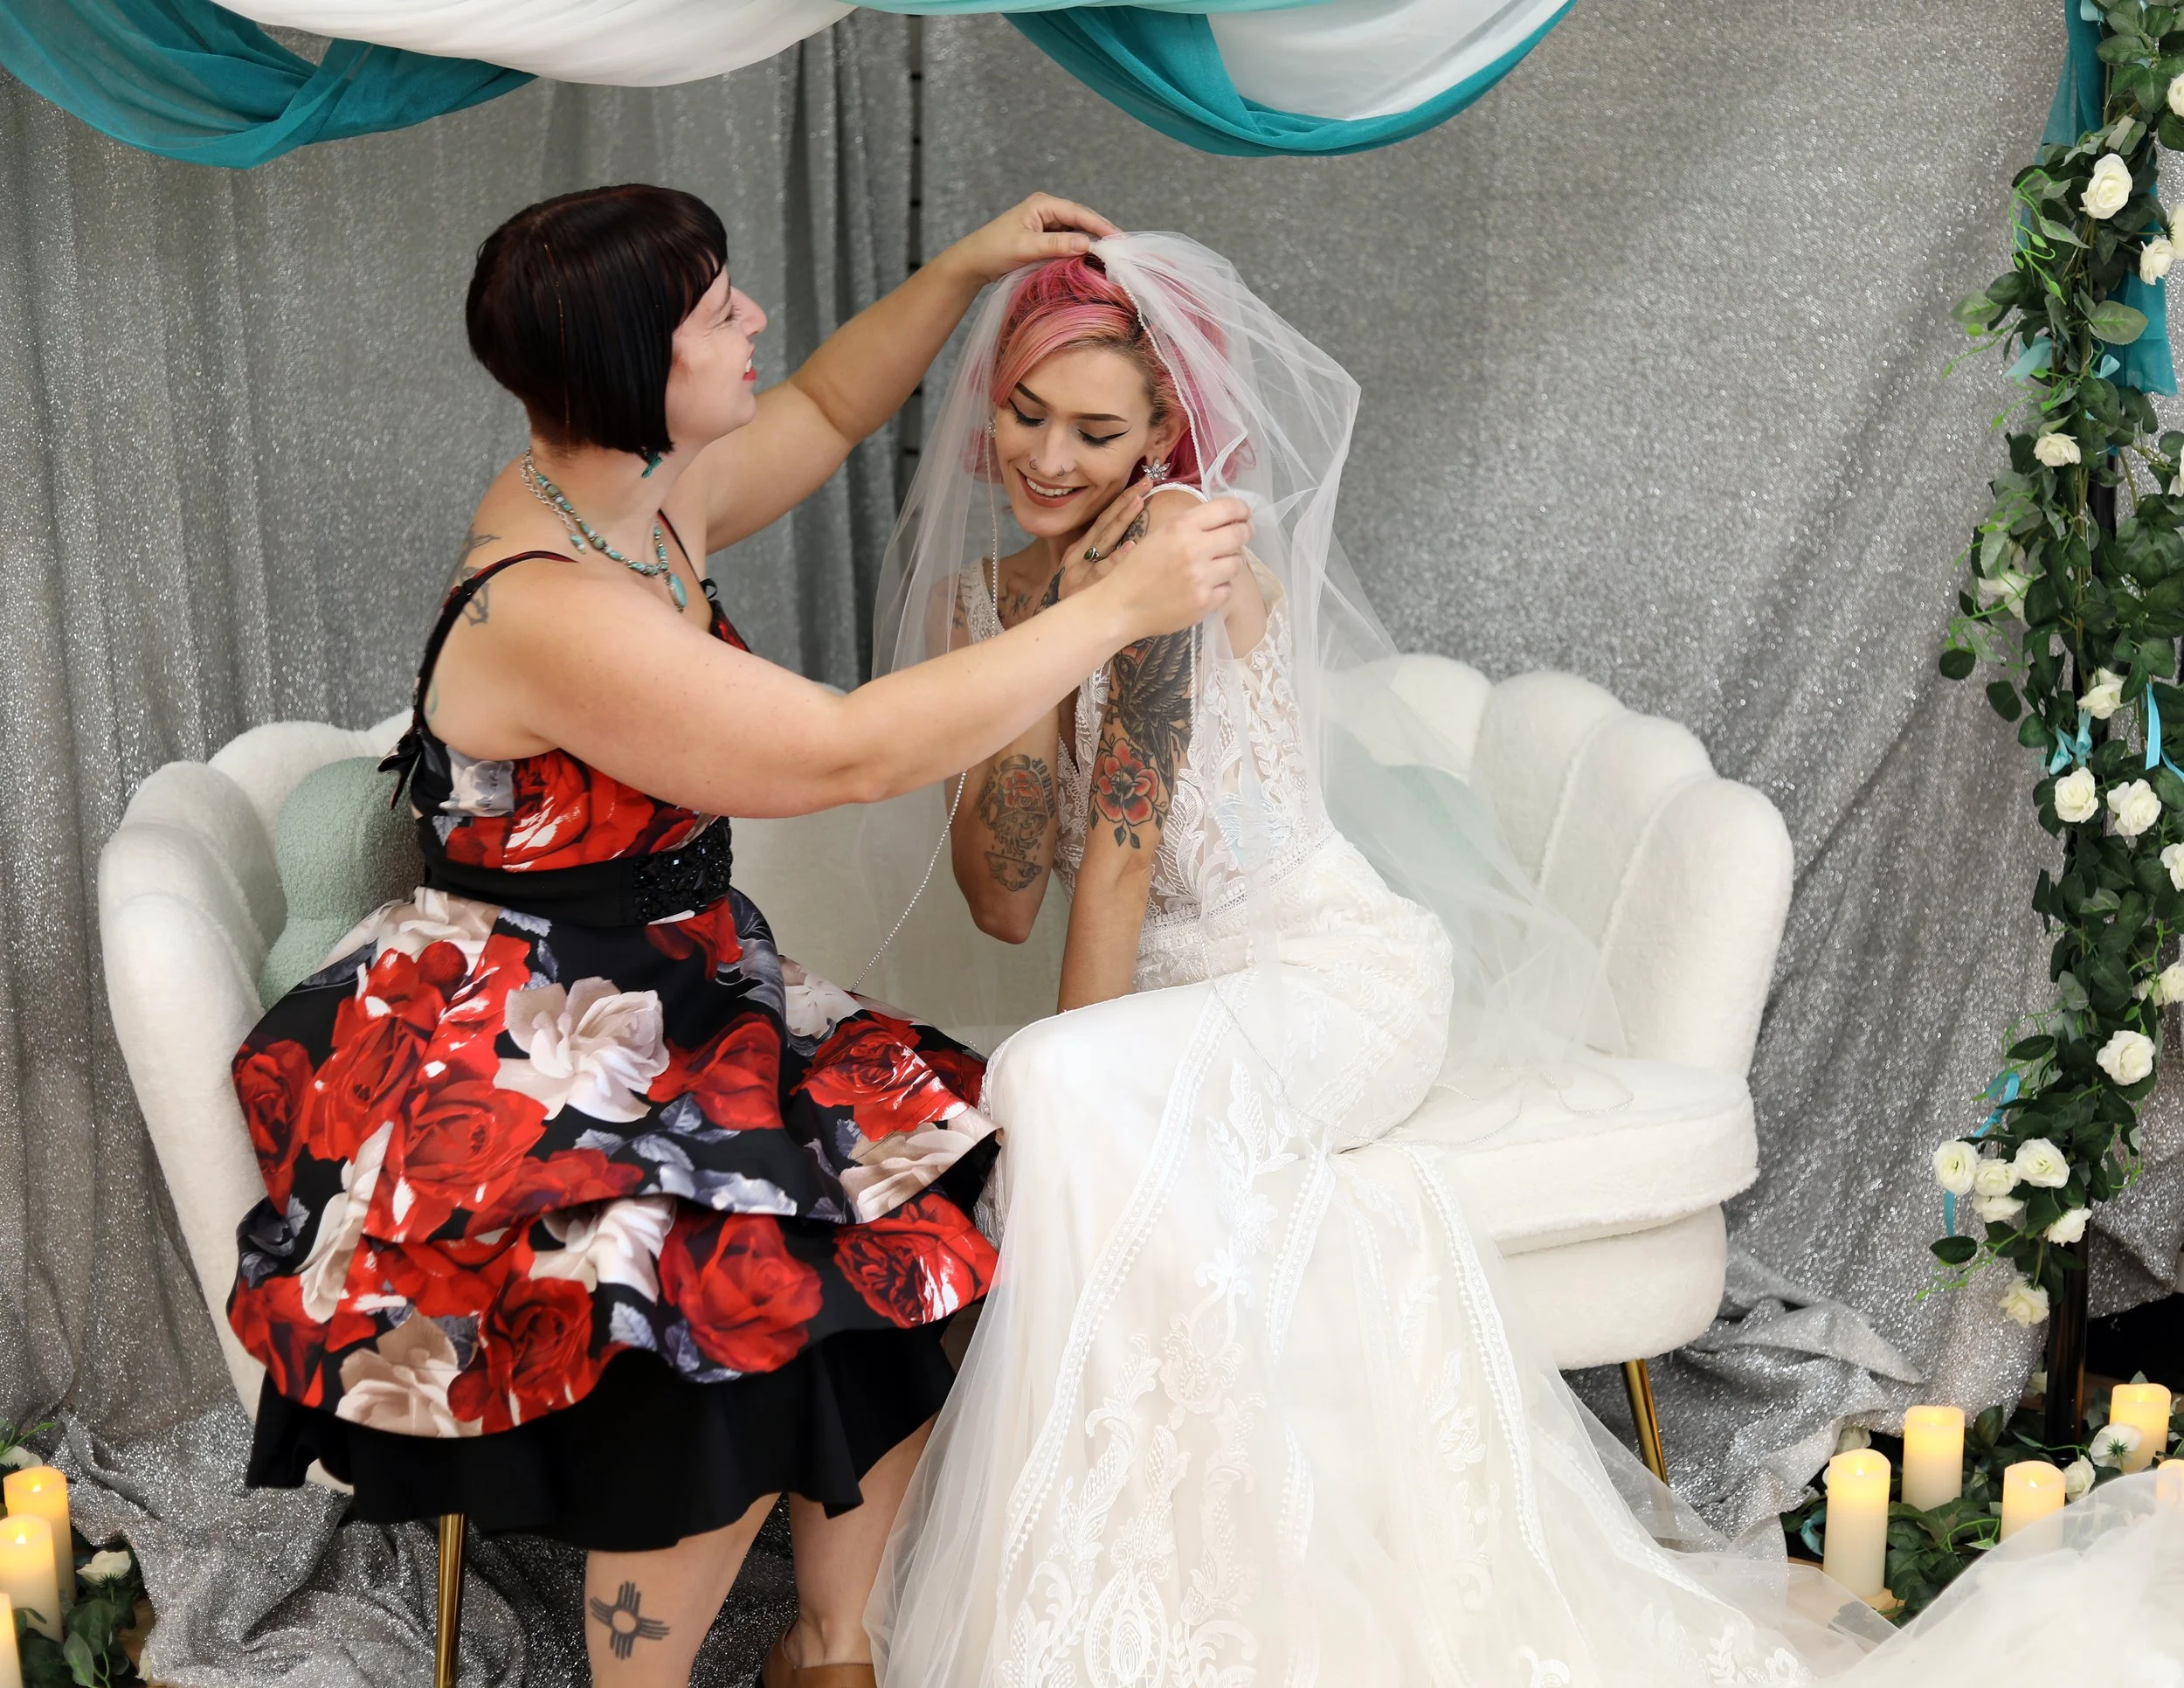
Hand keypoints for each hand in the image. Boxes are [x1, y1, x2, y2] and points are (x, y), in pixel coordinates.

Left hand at [944, 194, 1120, 285]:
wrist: (973, 262)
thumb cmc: (994, 250)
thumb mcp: (1027, 248)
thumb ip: (1057, 245)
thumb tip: (1087, 244)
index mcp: (1043, 204)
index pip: (1079, 213)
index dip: (1101, 225)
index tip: (1119, 239)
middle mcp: (1047, 210)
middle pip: (1081, 220)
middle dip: (1100, 233)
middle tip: (1121, 249)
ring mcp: (1046, 223)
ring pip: (1076, 231)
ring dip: (1091, 242)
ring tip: (1111, 255)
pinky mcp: (1044, 237)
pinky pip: (1067, 241)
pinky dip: (1079, 249)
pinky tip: (1090, 259)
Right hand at [1055, 484, 1150, 600]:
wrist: (1061, 632)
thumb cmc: (1076, 604)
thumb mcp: (1079, 575)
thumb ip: (1097, 555)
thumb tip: (1125, 536)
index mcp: (1078, 549)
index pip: (1103, 519)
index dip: (1121, 500)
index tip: (1142, 484)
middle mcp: (1079, 556)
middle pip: (1105, 523)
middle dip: (1126, 501)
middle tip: (1146, 482)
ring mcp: (1083, 571)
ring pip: (1104, 540)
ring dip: (1122, 520)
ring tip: (1139, 502)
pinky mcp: (1087, 588)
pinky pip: (1105, 571)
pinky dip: (1117, 557)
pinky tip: (1131, 546)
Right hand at [1095, 497, 1251, 639]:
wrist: (1121, 606)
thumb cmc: (1137, 569)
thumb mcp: (1159, 535)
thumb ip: (1190, 525)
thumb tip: (1223, 520)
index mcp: (1181, 527)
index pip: (1226, 509)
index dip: (1241, 509)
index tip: (1244, 514)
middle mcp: (1195, 549)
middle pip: (1239, 534)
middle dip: (1244, 532)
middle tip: (1243, 534)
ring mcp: (1202, 577)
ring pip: (1237, 562)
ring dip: (1230, 562)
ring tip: (1216, 566)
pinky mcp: (1205, 602)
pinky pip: (1228, 588)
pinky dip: (1221, 587)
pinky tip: (1206, 587)